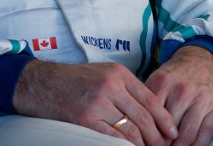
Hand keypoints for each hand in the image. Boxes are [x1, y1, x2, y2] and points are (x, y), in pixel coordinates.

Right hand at [11, 59, 177, 144]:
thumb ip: (124, 88)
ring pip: (131, 129)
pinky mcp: (85, 118)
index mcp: (119, 74)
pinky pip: (112, 137)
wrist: (40, 83)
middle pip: (143, 116)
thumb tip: (146, 111)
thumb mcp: (103, 73)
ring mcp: (98, 102)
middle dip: (157, 136)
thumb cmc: (72, 80)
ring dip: (143, 144)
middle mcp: (111, 86)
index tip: (172, 131)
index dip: (164, 118)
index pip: (150, 99)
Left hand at [145, 46, 212, 145]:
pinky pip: (206, 134)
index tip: (143, 144)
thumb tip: (136, 129)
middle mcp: (182, 91)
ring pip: (187, 136)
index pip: (150, 118)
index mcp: (162, 83)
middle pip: (167, 130)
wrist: (202, 59)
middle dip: (161, 145)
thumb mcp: (157, 81)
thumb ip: (146, 102)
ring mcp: (201, 99)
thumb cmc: (175, 76)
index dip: (145, 136)